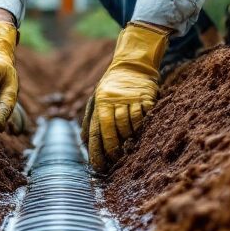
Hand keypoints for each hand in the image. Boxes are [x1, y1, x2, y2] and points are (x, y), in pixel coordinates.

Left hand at [81, 21, 169, 171]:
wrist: (133, 64)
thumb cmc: (112, 85)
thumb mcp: (96, 97)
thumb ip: (90, 118)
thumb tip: (83, 141)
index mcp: (100, 102)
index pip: (97, 131)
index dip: (97, 151)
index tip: (99, 166)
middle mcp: (113, 101)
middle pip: (112, 131)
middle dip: (113, 149)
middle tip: (116, 160)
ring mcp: (130, 99)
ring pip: (128, 125)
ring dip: (128, 139)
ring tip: (129, 147)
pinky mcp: (146, 97)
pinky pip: (143, 116)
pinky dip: (141, 126)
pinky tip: (140, 132)